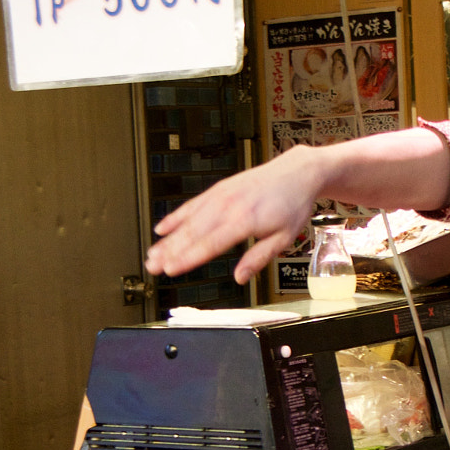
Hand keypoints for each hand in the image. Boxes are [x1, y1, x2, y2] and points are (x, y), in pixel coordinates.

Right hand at [144, 147, 325, 283]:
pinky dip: (176, 217)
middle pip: (193, 232)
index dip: (188, 258)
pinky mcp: (218, 189)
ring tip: (152, 254)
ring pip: (188, 220)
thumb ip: (259, 258)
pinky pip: (192, 204)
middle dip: (170, 251)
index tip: (171, 269)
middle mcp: (229, 206)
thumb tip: (240, 277)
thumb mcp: (284, 238)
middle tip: (152, 266)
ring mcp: (221, 196)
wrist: (297, 172)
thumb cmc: (292, 204)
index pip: (210, 244)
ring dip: (168, 238)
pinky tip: (162, 228)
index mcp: (245, 220)